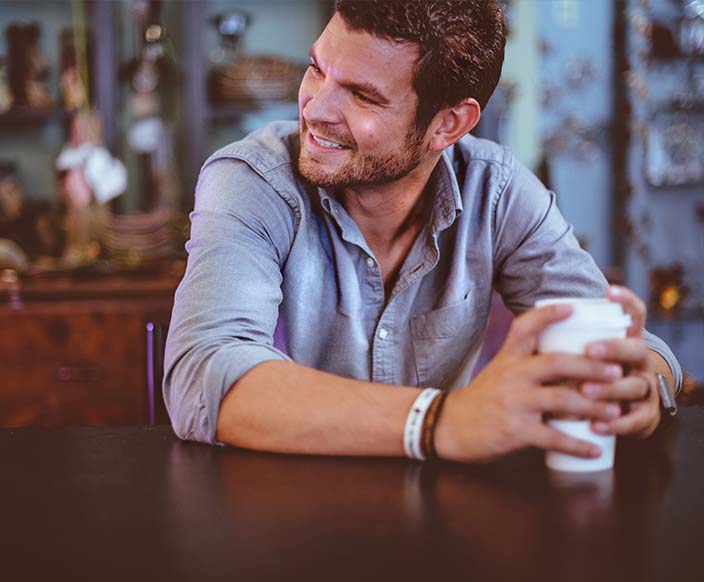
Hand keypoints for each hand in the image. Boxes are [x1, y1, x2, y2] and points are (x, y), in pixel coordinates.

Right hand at [434, 303, 624, 462]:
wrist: (450, 426)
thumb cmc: (482, 398)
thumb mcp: (499, 370)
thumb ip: (527, 363)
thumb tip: (568, 358)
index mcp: (509, 358)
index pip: (526, 327)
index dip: (548, 314)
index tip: (573, 307)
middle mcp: (512, 375)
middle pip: (557, 363)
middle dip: (591, 366)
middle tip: (616, 371)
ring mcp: (515, 402)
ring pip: (562, 399)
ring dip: (594, 406)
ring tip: (616, 411)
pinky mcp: (516, 430)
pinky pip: (553, 437)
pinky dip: (577, 445)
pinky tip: (594, 449)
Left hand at [581, 285, 660, 438]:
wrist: (621, 412)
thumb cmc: (588, 376)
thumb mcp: (581, 356)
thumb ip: (566, 339)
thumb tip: (533, 315)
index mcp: (625, 340)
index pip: (634, 314)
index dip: (626, 301)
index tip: (608, 290)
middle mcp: (640, 361)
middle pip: (635, 348)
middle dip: (613, 348)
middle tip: (590, 349)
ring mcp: (645, 387)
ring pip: (634, 385)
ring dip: (609, 388)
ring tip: (585, 391)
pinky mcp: (645, 415)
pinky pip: (636, 420)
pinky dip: (616, 423)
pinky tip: (598, 426)